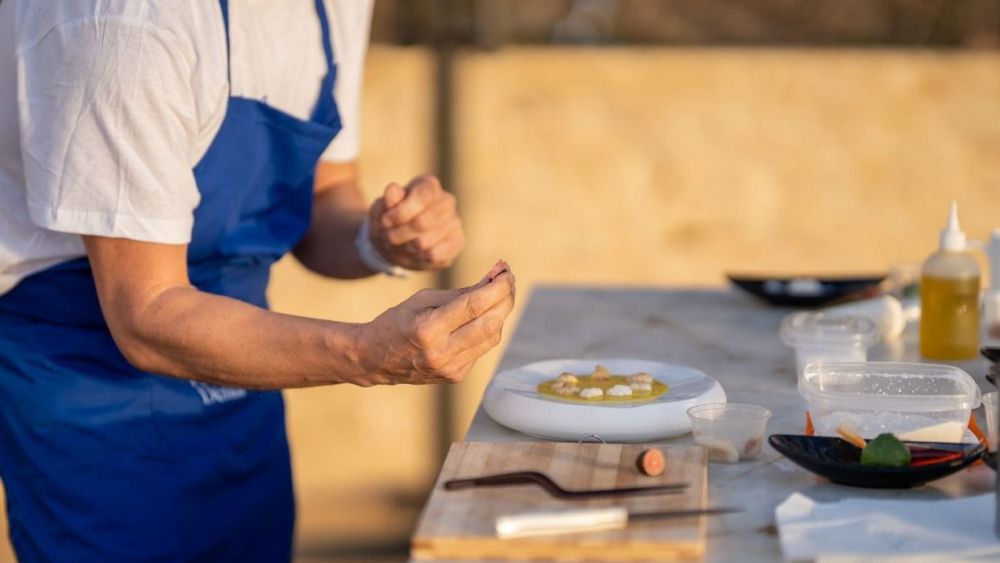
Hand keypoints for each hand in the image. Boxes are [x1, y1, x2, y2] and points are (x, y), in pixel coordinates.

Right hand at [357, 261, 514, 384]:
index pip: (475, 306)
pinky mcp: (456, 375)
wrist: (375, 359)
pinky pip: (482, 348)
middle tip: (507, 280)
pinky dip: (487, 328)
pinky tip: (483, 315)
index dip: (497, 287)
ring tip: (499, 294)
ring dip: (500, 313)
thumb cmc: (397, 321)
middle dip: (505, 298)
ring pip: (492, 337)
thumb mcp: (422, 298)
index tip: (506, 272)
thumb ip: (460, 292)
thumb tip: (494, 281)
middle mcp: (442, 353)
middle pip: (490, 324)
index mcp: (428, 330)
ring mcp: (450, 368)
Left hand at [368, 175, 463, 269]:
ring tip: (398, 246)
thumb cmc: (390, 219)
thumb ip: (388, 201)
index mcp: (429, 185)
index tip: (384, 222)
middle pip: (423, 222)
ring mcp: (454, 222)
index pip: (422, 196)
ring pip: (425, 242)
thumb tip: (392, 189)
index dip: (401, 212)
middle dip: (399, 234)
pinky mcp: (456, 242)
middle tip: (388, 238)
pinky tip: (414, 254)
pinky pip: (437, 255)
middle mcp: (446, 201)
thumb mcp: (382, 208)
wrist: (397, 241)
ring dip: (405, 247)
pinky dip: (419, 258)